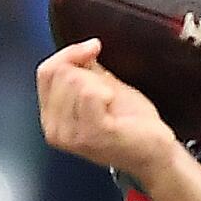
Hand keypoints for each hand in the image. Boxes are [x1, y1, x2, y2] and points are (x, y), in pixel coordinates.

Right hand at [36, 39, 179, 180]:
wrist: (154, 153)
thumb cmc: (132, 125)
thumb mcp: (102, 88)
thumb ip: (85, 69)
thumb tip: (82, 48)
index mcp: (52, 118)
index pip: (45, 72)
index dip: (69, 53)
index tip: (94, 47)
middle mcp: (55, 130)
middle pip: (60, 74)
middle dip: (89, 71)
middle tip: (108, 89)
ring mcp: (71, 135)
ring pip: (74, 80)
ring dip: (100, 83)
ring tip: (112, 102)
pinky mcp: (92, 135)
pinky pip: (90, 94)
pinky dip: (107, 91)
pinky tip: (114, 104)